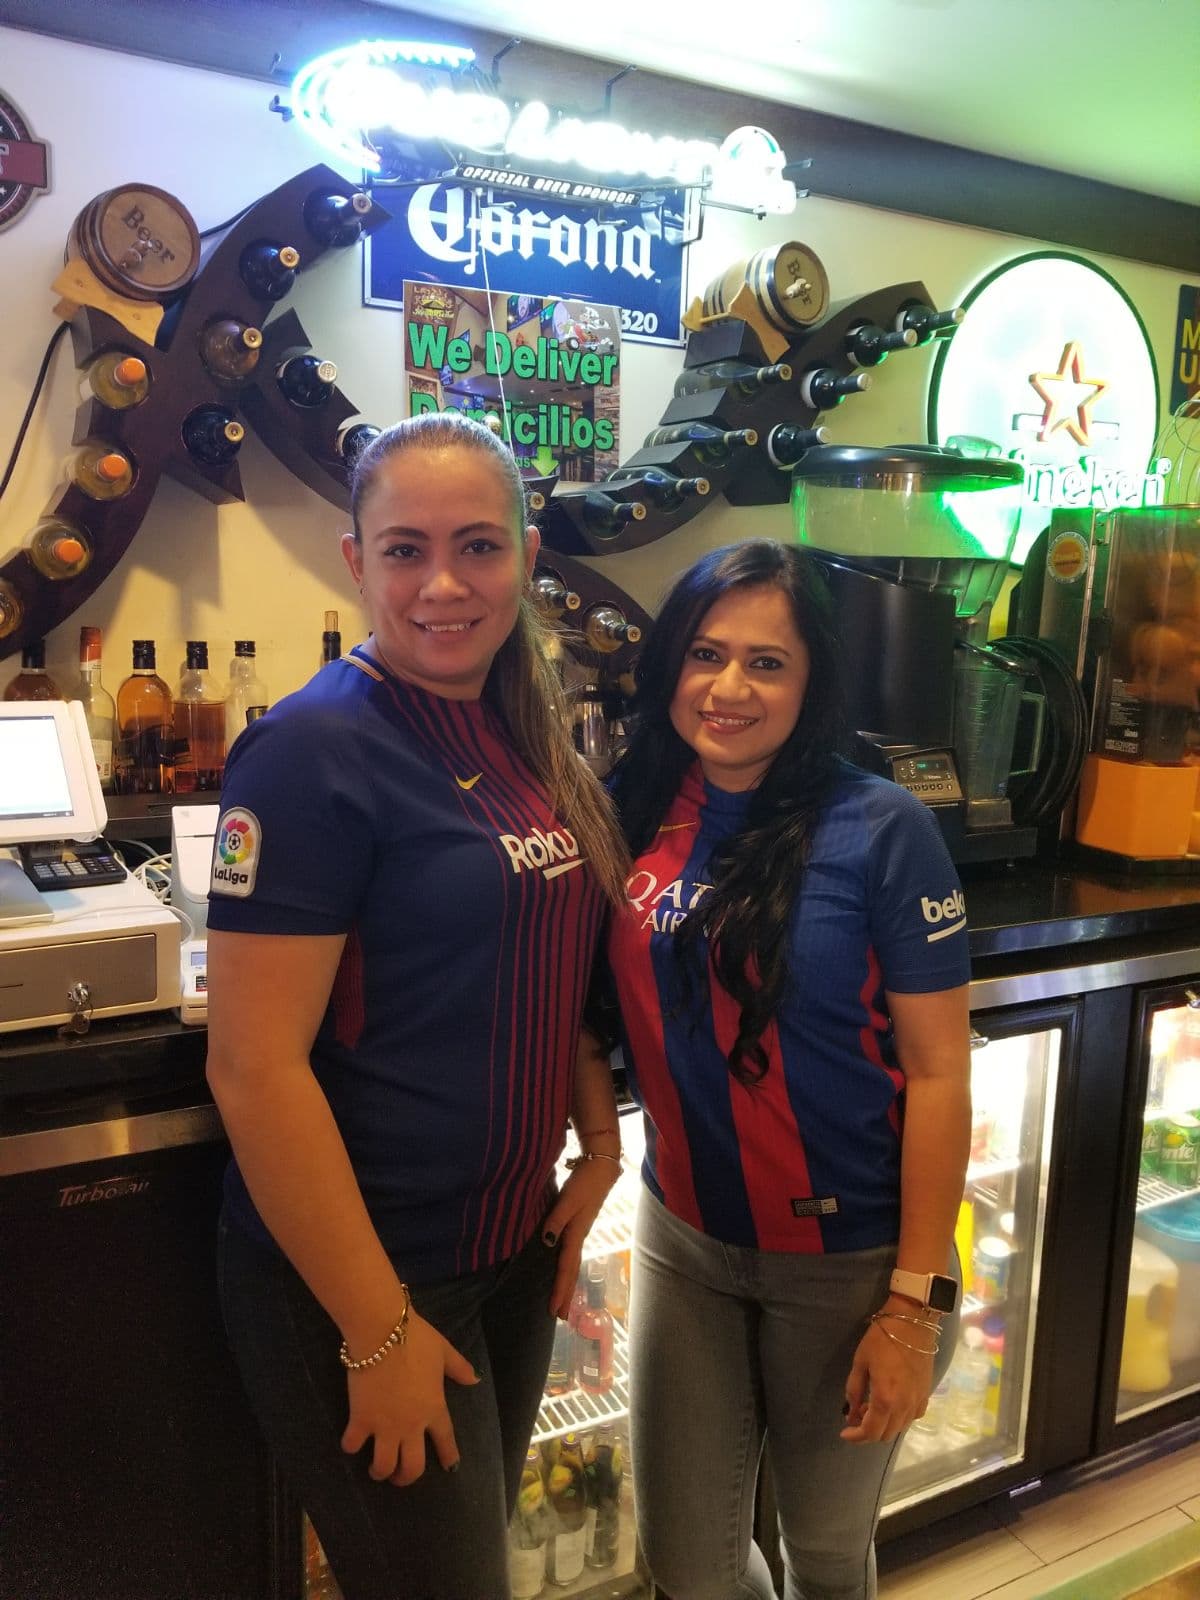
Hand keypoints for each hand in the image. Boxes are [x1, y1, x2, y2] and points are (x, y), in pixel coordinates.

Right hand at [340, 1310, 479, 1484]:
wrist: (382, 1331)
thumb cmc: (416, 1338)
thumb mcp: (444, 1351)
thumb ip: (459, 1367)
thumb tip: (475, 1379)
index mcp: (434, 1408)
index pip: (446, 1441)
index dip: (449, 1456)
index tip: (451, 1468)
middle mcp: (411, 1425)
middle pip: (412, 1467)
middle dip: (406, 1478)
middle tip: (399, 1477)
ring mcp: (385, 1425)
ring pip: (383, 1465)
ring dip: (380, 1471)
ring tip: (376, 1469)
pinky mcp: (360, 1419)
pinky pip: (353, 1444)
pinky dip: (351, 1446)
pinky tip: (351, 1442)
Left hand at [542, 1159, 620, 1318]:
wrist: (601, 1168)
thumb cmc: (585, 1183)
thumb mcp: (568, 1200)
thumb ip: (556, 1220)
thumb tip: (546, 1242)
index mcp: (576, 1235)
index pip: (566, 1269)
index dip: (560, 1290)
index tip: (554, 1310)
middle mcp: (579, 1237)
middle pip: (571, 1271)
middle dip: (566, 1294)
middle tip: (561, 1317)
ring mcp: (580, 1232)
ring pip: (572, 1264)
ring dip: (567, 1283)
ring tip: (562, 1300)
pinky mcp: (579, 1225)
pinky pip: (571, 1254)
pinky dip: (566, 1267)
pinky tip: (563, 1268)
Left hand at [840, 1312, 937, 1444]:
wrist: (912, 1323)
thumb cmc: (881, 1339)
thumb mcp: (860, 1362)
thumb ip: (854, 1391)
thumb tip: (850, 1414)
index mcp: (885, 1399)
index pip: (870, 1431)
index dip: (856, 1437)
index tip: (844, 1432)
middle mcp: (904, 1407)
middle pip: (885, 1435)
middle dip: (868, 1431)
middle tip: (858, 1413)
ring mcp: (917, 1402)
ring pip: (900, 1428)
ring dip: (884, 1424)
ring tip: (872, 1406)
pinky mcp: (926, 1395)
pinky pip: (913, 1417)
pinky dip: (899, 1418)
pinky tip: (892, 1403)